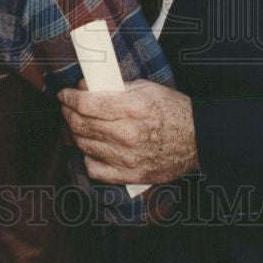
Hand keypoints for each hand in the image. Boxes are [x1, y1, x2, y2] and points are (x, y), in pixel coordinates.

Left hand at [58, 79, 197, 184]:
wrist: (197, 139)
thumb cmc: (173, 110)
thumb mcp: (146, 88)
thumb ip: (114, 87)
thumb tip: (86, 86)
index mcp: (133, 109)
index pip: (86, 104)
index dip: (68, 98)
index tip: (64, 94)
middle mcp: (128, 134)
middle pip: (81, 125)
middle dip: (68, 113)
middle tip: (67, 107)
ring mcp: (128, 158)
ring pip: (84, 146)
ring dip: (74, 133)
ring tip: (76, 124)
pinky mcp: (130, 175)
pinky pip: (95, 170)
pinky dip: (87, 158)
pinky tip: (91, 148)